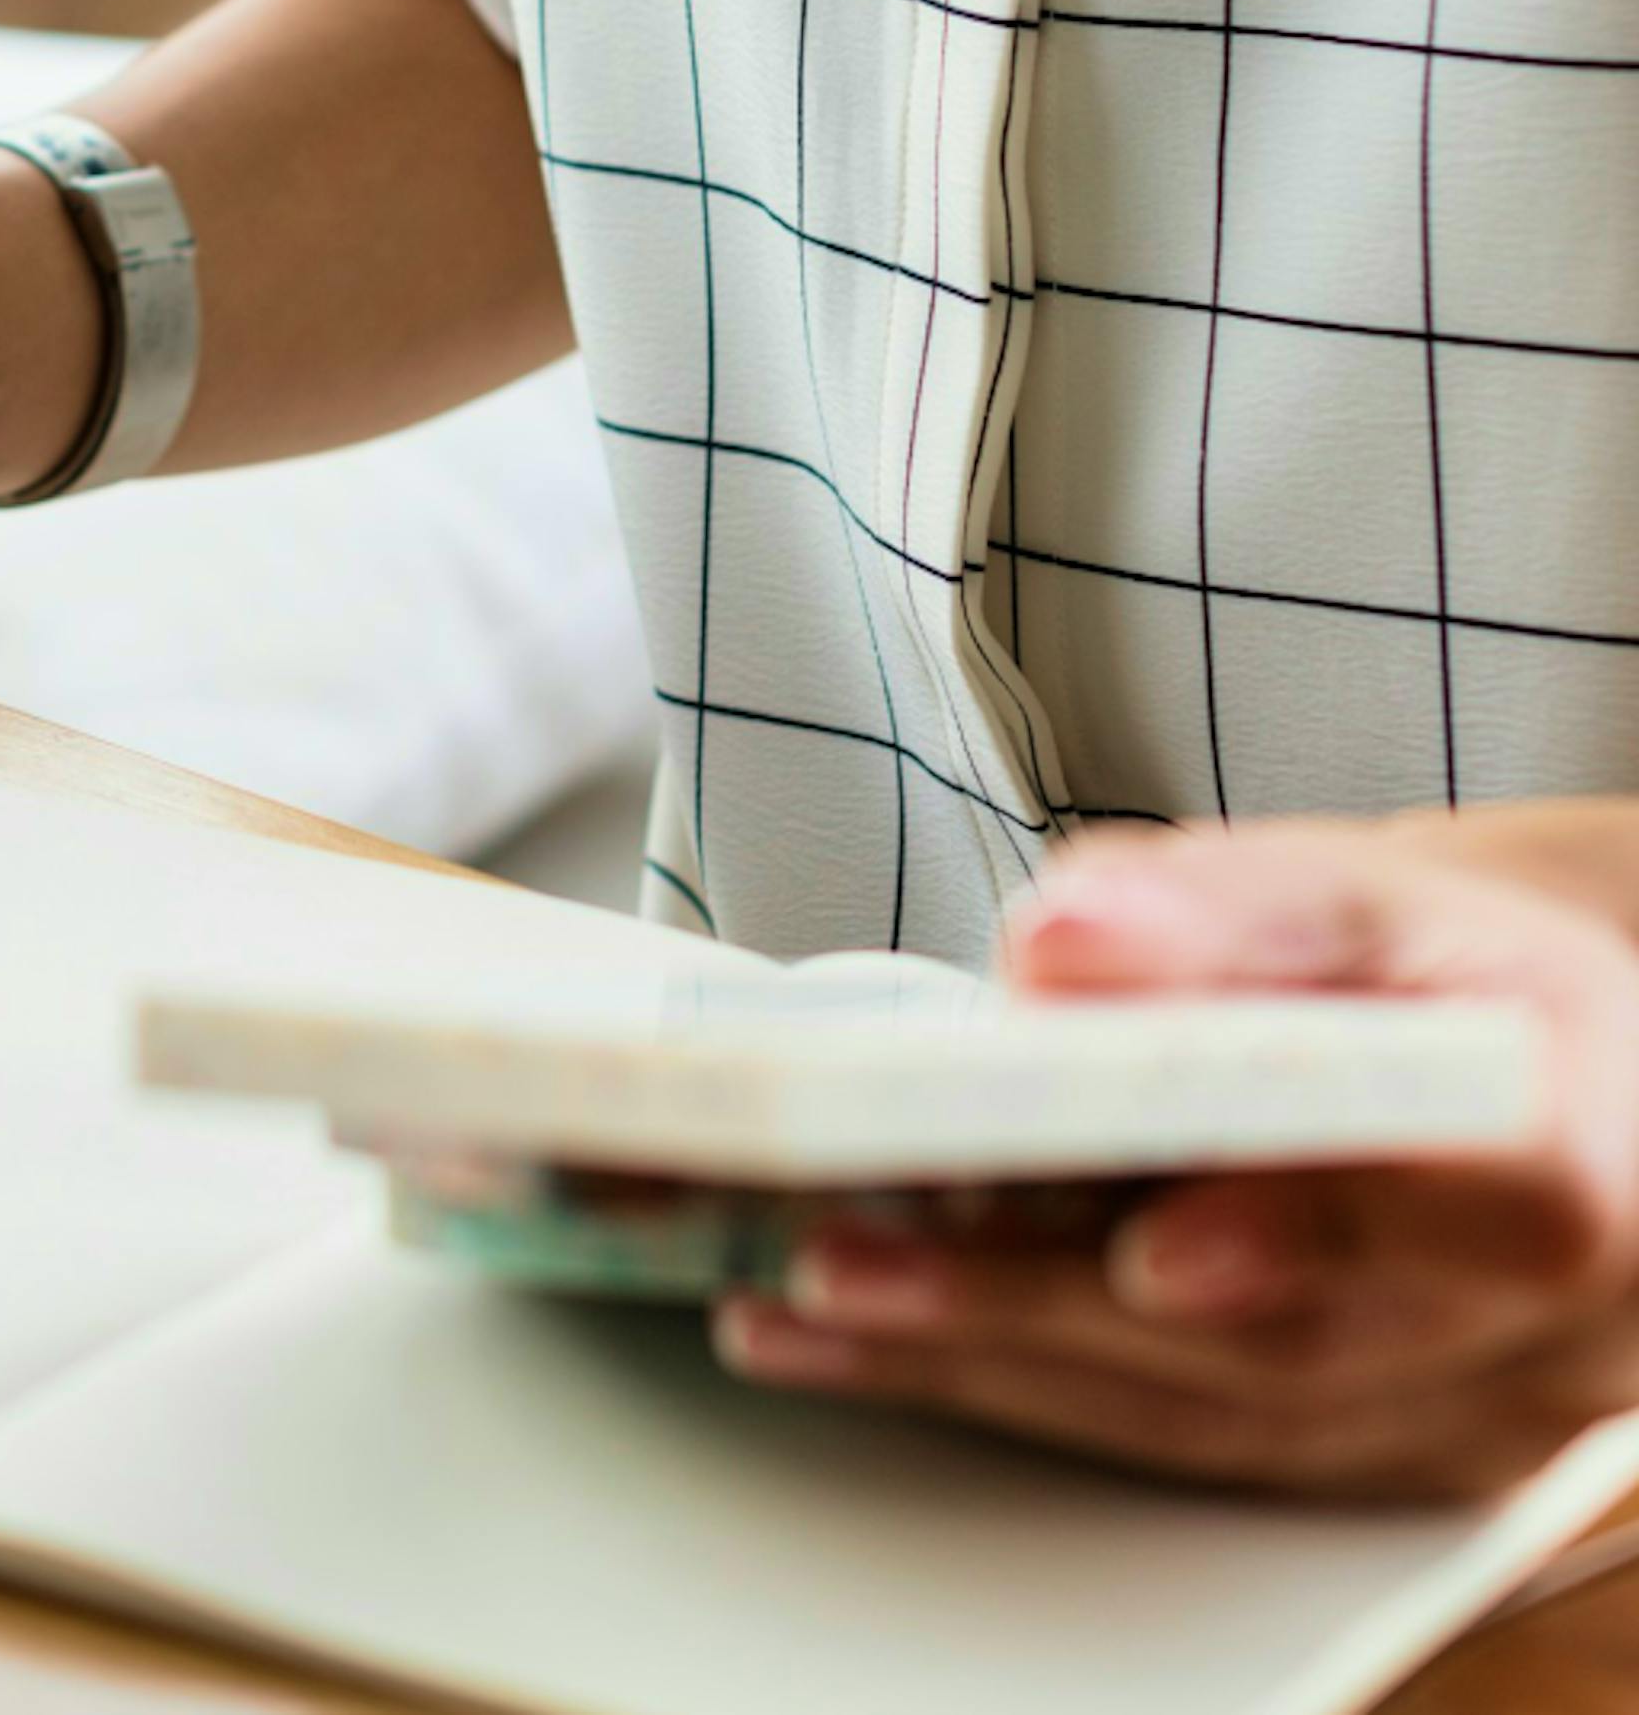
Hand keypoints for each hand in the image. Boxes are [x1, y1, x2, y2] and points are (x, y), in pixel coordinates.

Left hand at [713, 805, 1638, 1497]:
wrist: (1542, 1070)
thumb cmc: (1439, 972)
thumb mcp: (1359, 890)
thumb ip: (1217, 916)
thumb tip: (1065, 948)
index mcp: (1575, 1140)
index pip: (1486, 1205)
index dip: (1307, 1233)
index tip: (1150, 1249)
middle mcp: (1557, 1318)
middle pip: (1294, 1341)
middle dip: (1039, 1305)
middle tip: (841, 1260)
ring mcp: (1475, 1417)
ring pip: (1219, 1422)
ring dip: (981, 1366)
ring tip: (795, 1302)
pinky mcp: (1382, 1466)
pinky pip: (1190, 1457)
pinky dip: (1014, 1397)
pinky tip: (867, 1350)